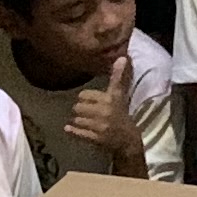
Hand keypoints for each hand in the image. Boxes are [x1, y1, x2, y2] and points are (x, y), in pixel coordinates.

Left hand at [64, 55, 142, 169]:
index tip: (89, 101)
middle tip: (86, 112)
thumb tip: (122, 57)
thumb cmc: (121, 113)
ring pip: (77, 120)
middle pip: (78, 107)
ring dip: (78, 120)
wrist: (128, 139)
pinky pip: (78, 133)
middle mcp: (103, 112)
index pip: (84, 95)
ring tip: (85, 121)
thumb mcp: (119, 94)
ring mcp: (99, 126)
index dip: (85, 98)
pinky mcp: (95, 139)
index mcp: (108, 99)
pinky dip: (72, 131)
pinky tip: (69, 128)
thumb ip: (118, 76)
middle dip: (80, 110)